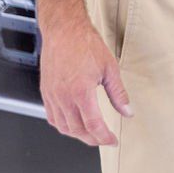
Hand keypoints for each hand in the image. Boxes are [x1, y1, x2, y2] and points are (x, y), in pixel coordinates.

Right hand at [40, 19, 131, 146]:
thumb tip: (127, 110)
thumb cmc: (85, 44)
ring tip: (91, 135)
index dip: (104, 137)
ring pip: (63, 126)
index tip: (112, 141)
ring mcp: (52, 96)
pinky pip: (52, 117)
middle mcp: (63, 97)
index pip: (93, 125)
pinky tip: (72, 124)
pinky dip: (63, 125)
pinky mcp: (45, 93)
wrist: (64, 31)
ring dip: (78, 134)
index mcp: (80, 92)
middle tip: (104, 139)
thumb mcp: (110, 68)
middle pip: (77, 130)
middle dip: (92, 139)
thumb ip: (118, 93)